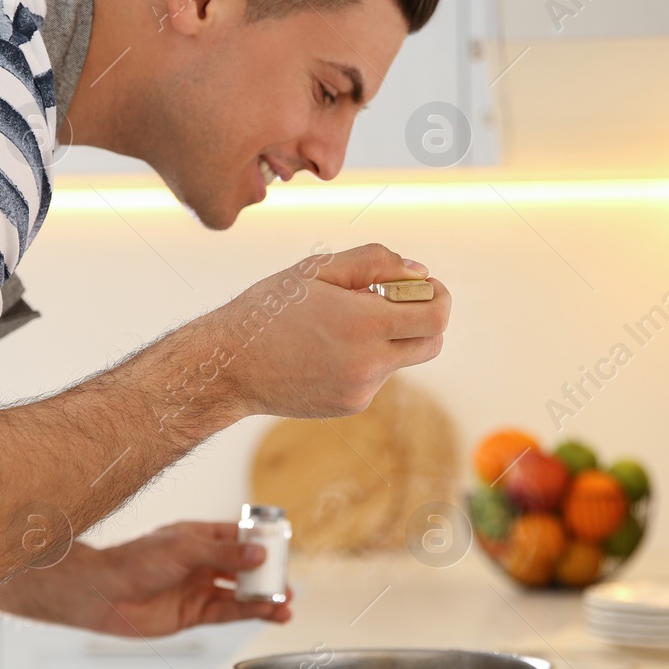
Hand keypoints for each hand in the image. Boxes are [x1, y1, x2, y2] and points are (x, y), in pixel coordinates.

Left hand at [0, 521, 291, 636]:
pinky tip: (267, 613)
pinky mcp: (193, 614)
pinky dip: (249, 613)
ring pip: (239, 593)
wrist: (104, 593)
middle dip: (267, 575)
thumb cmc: (135, 561)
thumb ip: (224, 554)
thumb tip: (260, 555)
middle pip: (243, 568)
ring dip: (263, 598)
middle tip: (289, 581)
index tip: (284, 547)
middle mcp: (201, 562)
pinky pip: (228, 613)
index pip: (238, 537)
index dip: (262, 542)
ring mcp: (198, 588)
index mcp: (198, 537)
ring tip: (287, 603)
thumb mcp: (184, 549)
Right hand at [202, 243, 449, 418]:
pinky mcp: (350, 406)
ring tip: (343, 325)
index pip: (437, 315)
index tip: (422, 285)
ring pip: (402, 360)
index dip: (438, 295)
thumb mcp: (317, 270)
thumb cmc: (268, 309)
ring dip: (389, 339)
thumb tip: (418, 272)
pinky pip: (375, 377)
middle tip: (398, 302)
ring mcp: (361, 389)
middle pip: (433, 344)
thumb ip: (375, 263)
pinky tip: (327, 350)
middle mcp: (369, 363)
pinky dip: (365, 360)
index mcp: (364, 324)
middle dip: (427, 319)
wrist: (229, 366)